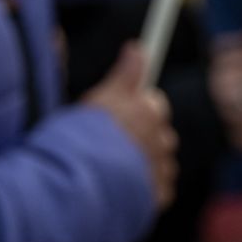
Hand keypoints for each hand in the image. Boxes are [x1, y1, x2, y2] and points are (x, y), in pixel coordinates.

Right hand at [84, 44, 177, 210]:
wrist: (81, 186)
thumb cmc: (84, 138)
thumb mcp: (100, 98)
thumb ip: (125, 73)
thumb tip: (136, 47)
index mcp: (146, 109)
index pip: (154, 102)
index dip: (139, 108)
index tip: (128, 116)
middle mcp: (160, 136)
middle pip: (159, 132)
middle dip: (143, 135)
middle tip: (113, 144)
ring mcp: (161, 166)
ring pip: (159, 159)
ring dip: (144, 163)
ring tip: (113, 170)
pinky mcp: (160, 194)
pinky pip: (159, 187)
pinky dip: (145, 188)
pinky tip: (122, 189)